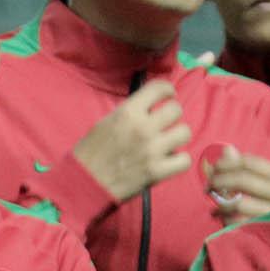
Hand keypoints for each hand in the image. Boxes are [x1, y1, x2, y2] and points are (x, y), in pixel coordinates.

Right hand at [71, 79, 192, 202]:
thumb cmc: (91, 152)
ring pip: (185, 133)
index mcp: (128, 112)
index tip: (168, 96)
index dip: (168, 90)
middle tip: (165, 123)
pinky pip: (184, 160)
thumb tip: (150, 107)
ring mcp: (152, 150)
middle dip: (172, 115)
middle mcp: (142, 127)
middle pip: (176, 110)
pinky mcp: (156, 172)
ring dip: (177, 137)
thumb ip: (130, 113)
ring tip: (168, 142)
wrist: (84, 182)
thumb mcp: (106, 121)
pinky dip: (179, 161)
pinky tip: (170, 161)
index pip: (160, 88)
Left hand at [207, 147, 269, 223]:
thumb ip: (251, 168)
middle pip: (243, 180)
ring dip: (221, 203)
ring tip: (214, 206)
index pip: (250, 162)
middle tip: (208, 186)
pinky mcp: (269, 232)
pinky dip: (226, 220)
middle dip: (219, 180)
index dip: (227, 163)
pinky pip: (239, 224)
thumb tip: (226, 151)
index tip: (214, 167)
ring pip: (239, 204)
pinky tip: (223, 218)